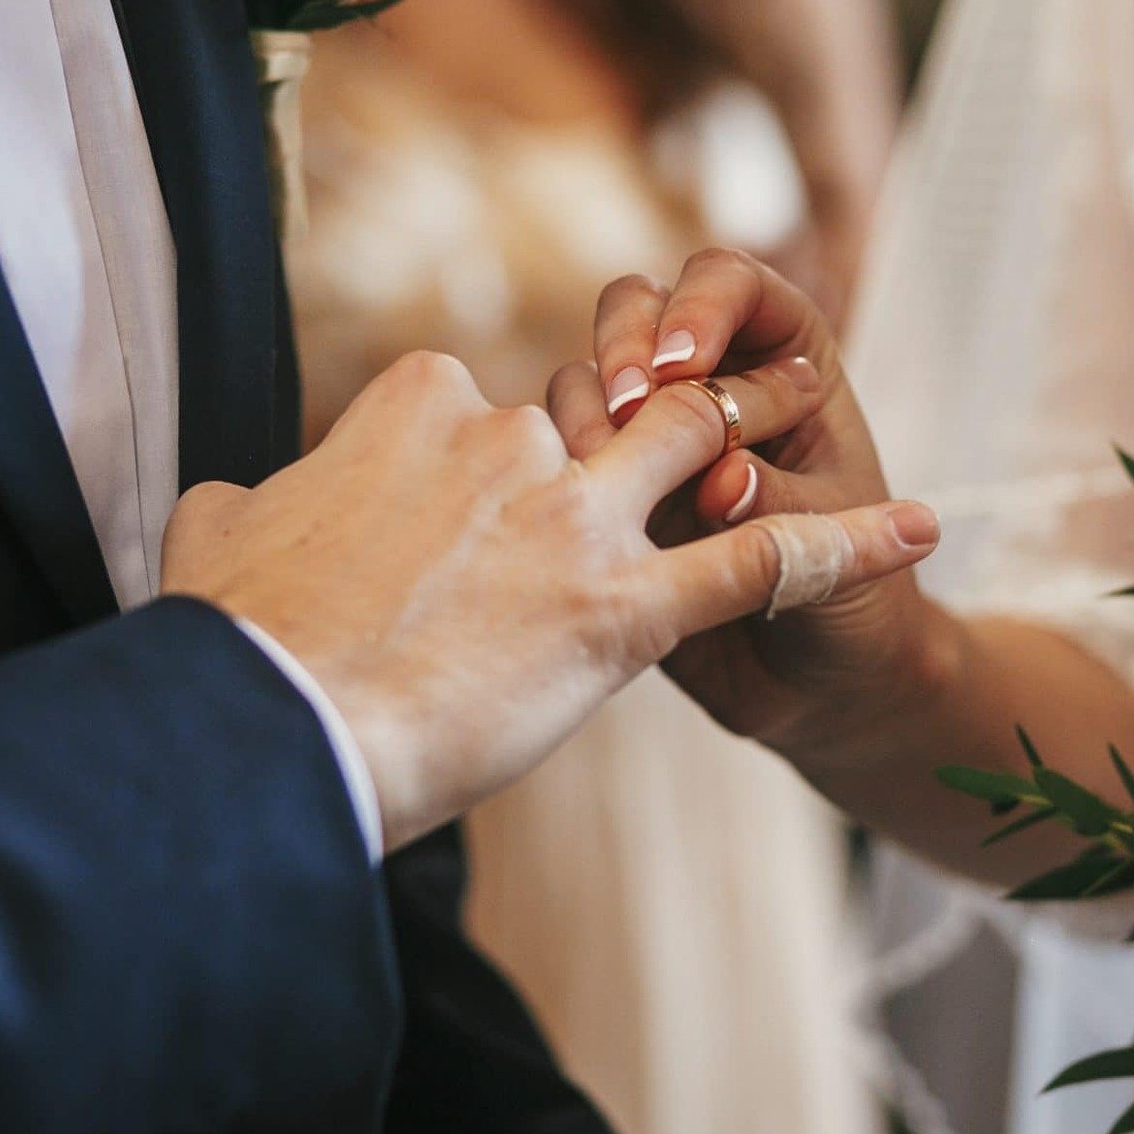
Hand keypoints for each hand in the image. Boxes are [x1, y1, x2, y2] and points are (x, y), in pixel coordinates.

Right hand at [161, 351, 933, 850]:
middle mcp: (507, 439)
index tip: (486, 519)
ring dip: (752, 450)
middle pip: (609, 408)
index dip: (504, 459)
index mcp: (411, 404)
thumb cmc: (238, 649)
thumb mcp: (220, 542)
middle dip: (643, 429)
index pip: (487, 398)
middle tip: (641, 493)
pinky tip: (914, 530)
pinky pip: (763, 562)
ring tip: (785, 467)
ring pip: (697, 450)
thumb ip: (242, 503)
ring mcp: (575, 519)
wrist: (270, 735)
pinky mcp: (628, 609)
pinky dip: (847, 544)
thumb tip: (230, 502)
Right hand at [553, 249, 948, 766]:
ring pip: (587, 377)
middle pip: (640, 308)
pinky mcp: (608, 498)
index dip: (701, 309)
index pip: (730, 284)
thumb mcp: (837, 555)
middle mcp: (712, 384)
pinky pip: (560, 459)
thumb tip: (723, 484)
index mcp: (787, 361)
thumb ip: (781, 508)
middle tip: (630, 410)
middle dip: (625, 345)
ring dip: (588, 410)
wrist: (822, 689)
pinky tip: (573, 515)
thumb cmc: (857, 606)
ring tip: (605, 468)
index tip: (684, 367)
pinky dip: (559, 472)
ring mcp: (652, 440)